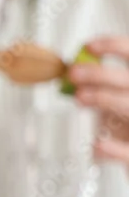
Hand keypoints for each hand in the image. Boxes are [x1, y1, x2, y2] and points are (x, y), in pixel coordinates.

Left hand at [69, 37, 128, 164]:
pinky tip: (97, 145)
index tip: (88, 46)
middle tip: (73, 73)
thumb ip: (100, 89)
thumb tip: (73, 74)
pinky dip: (114, 150)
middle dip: (102, 75)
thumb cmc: (126, 129)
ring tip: (80, 97)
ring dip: (105, 99)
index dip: (116, 46)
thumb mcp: (115, 103)